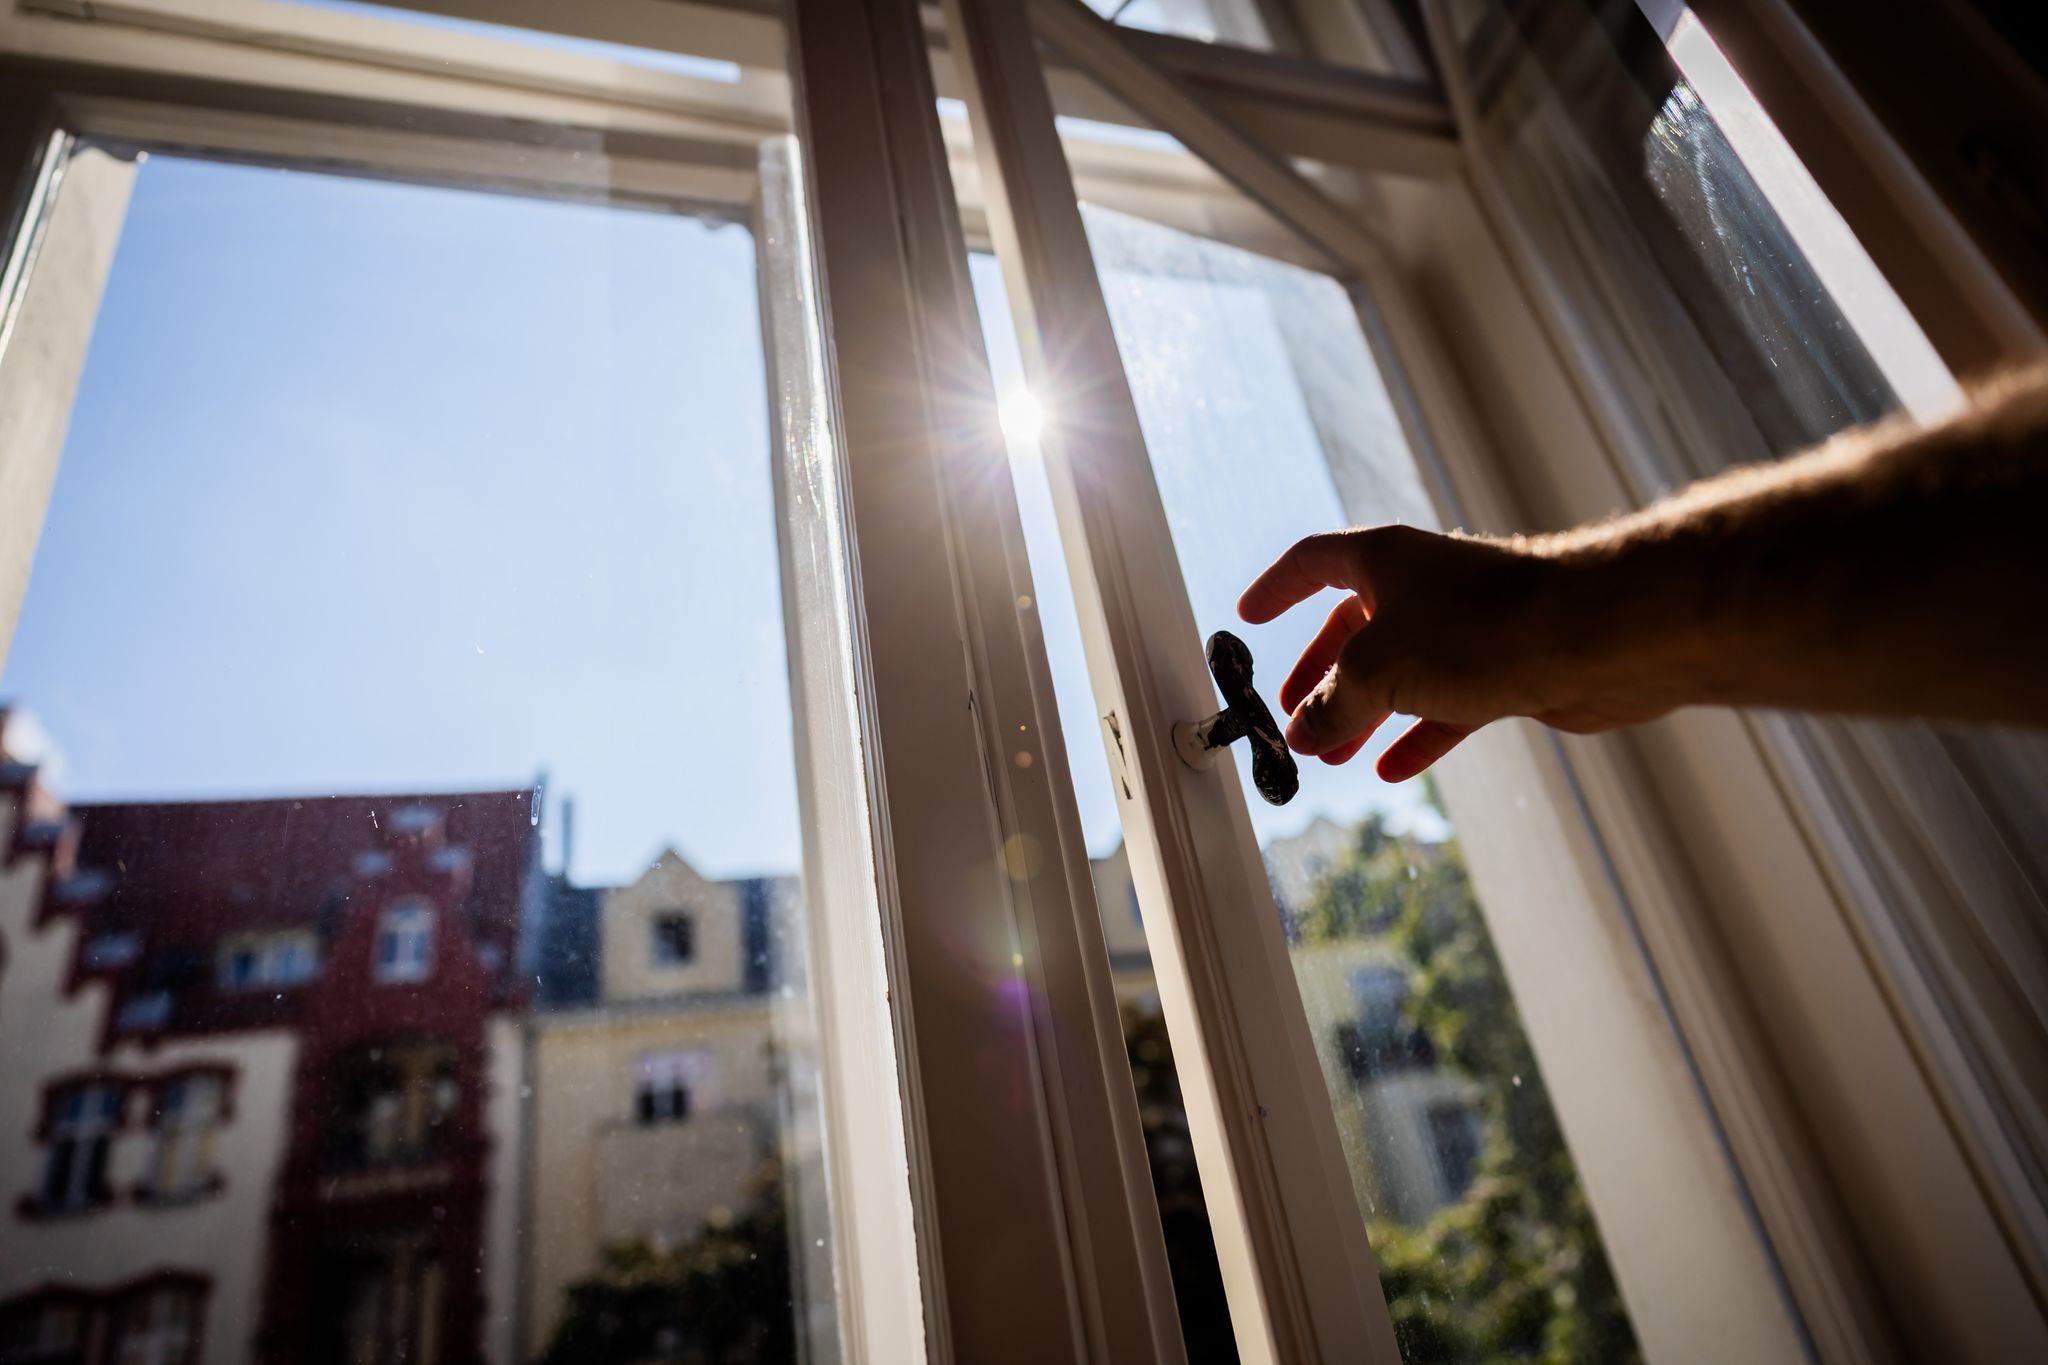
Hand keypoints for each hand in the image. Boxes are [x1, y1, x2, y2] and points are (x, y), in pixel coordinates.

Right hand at [1237, 525, 1672, 780]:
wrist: (1594, 638)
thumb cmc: (1482, 628)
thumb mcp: (1379, 670)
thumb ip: (1332, 705)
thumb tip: (1302, 732)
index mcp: (1384, 560)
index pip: (1312, 563)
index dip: (1277, 589)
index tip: (1249, 618)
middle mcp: (1424, 586)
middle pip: (1355, 627)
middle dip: (1320, 673)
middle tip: (1293, 711)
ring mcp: (1466, 627)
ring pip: (1400, 672)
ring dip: (1362, 713)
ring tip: (1330, 753)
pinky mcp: (1505, 667)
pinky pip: (1445, 703)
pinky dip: (1416, 734)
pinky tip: (1391, 767)